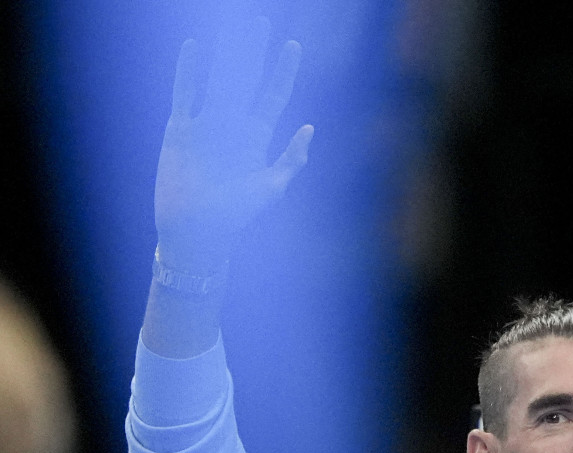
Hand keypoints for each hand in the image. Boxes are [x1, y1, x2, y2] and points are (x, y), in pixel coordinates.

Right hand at [154, 17, 313, 270]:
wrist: (197, 230)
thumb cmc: (236, 215)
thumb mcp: (270, 188)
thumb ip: (291, 160)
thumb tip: (309, 127)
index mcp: (256, 137)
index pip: (273, 95)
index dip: (283, 71)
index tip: (293, 45)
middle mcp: (232, 125)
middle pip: (245, 79)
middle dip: (253, 51)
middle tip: (258, 19)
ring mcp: (206, 125)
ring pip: (217, 79)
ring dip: (225, 53)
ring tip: (232, 25)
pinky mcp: (181, 130)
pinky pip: (185, 94)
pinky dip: (188, 71)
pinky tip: (194, 47)